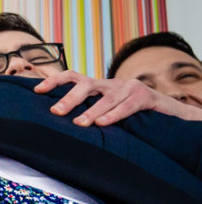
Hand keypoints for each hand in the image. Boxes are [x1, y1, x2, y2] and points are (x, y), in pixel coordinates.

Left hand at [35, 70, 201, 124]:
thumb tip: (55, 126)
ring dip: (91, 111)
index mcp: (98, 86)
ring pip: (106, 97)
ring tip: (79, 123)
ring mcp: (129, 88)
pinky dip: (114, 115)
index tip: (36, 90)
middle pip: (86, 84)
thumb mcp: (104, 112)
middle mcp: (110, 84)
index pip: (72, 77)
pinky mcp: (146, 97)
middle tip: (55, 111)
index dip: (54, 81)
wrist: (167, 113)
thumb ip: (85, 114)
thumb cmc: (129, 115)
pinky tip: (103, 124)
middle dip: (69, 98)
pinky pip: (127, 105)